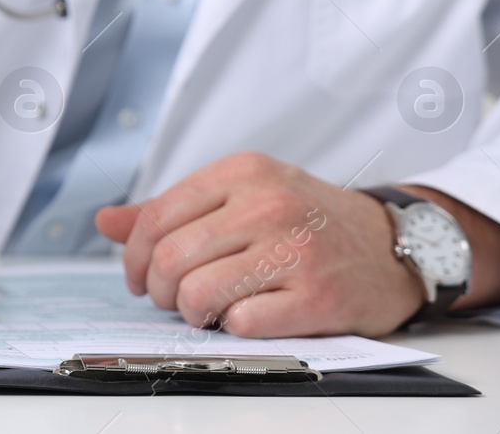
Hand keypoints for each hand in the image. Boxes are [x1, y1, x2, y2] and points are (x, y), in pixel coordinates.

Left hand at [93, 152, 425, 337]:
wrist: (392, 245)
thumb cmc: (308, 220)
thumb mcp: (242, 194)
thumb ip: (173, 209)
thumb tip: (106, 222)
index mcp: (243, 172)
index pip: (158, 215)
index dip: (133, 255)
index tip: (136, 276)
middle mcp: (268, 204)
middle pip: (172, 257)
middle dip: (156, 289)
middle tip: (167, 299)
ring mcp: (295, 251)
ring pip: (199, 291)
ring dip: (189, 311)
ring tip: (202, 310)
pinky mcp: (318, 298)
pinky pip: (242, 322)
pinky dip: (232, 326)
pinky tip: (244, 316)